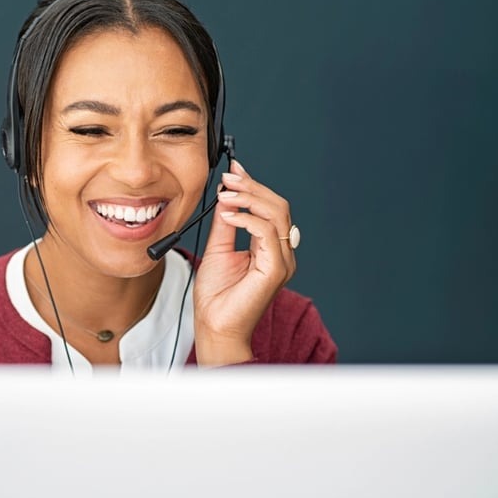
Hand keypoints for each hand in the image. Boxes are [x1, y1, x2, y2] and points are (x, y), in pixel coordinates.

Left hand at [193, 160, 296, 364]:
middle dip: (252, 187)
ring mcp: (282, 261)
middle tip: (229, 178)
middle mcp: (281, 252)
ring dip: (249, 198)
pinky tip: (228, 214)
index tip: (233, 170)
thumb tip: (227, 196)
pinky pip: (268, 233)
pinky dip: (247, 219)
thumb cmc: (217, 296)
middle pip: (277, 206)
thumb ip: (225, 224)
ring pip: (276, 215)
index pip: (269, 208)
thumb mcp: (217, 249)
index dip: (253, 186)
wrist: (215, 327)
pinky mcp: (276, 270)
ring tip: (226, 194)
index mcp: (270, 248)